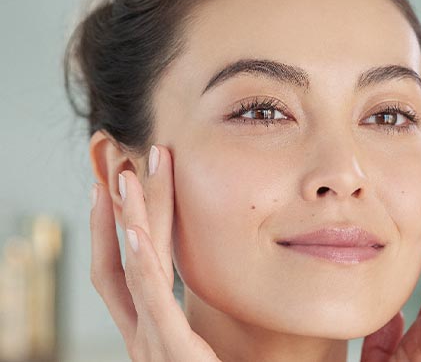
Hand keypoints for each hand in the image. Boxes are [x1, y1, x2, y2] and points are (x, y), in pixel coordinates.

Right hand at [89, 145, 220, 361]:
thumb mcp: (208, 343)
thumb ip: (202, 317)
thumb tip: (220, 276)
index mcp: (153, 327)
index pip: (128, 264)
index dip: (120, 221)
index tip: (125, 181)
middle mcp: (144, 332)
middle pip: (122, 257)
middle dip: (118, 209)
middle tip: (118, 160)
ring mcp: (152, 344)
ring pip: (130, 269)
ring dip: (125, 220)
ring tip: (123, 175)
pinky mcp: (171, 353)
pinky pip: (149, 300)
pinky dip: (136, 262)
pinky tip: (131, 227)